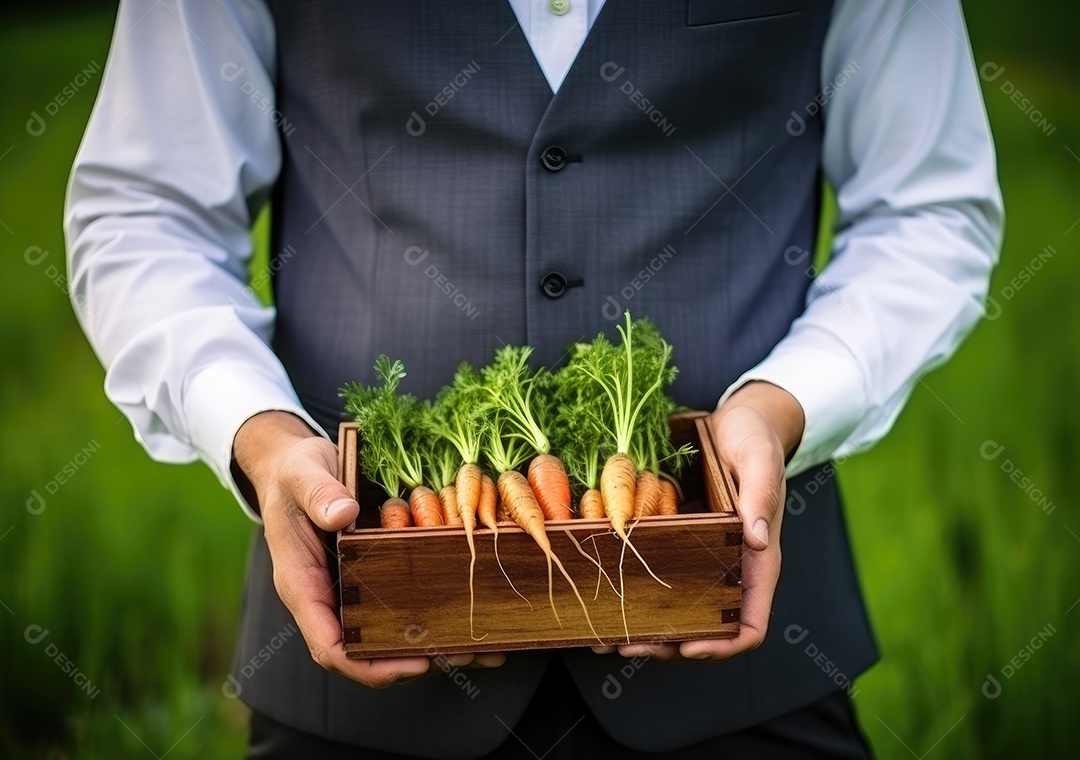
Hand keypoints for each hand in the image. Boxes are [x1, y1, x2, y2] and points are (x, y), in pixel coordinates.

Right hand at [233, 411, 506, 686]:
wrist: (294, 466)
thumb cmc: (292, 474)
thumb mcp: (300, 475)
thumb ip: (318, 493)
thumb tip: (343, 514)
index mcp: (303, 585)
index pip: (330, 646)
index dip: (370, 665)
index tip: (414, 663)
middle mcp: (329, 598)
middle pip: (368, 651)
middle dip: (415, 661)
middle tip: (464, 656)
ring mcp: (353, 590)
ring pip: (391, 634)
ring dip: (436, 645)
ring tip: (484, 649)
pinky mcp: (374, 576)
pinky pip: (403, 604)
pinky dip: (437, 614)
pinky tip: (476, 612)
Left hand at [593, 381, 803, 661]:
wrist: (738, 419)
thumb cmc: (754, 437)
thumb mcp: (760, 460)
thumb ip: (762, 498)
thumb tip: (759, 541)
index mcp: (759, 560)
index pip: (751, 623)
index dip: (723, 645)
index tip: (688, 648)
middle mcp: (732, 568)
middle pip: (707, 628)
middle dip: (669, 645)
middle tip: (628, 646)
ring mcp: (706, 559)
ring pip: (680, 611)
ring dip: (647, 629)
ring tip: (607, 636)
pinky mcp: (682, 543)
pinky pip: (662, 580)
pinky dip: (637, 596)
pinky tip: (604, 598)